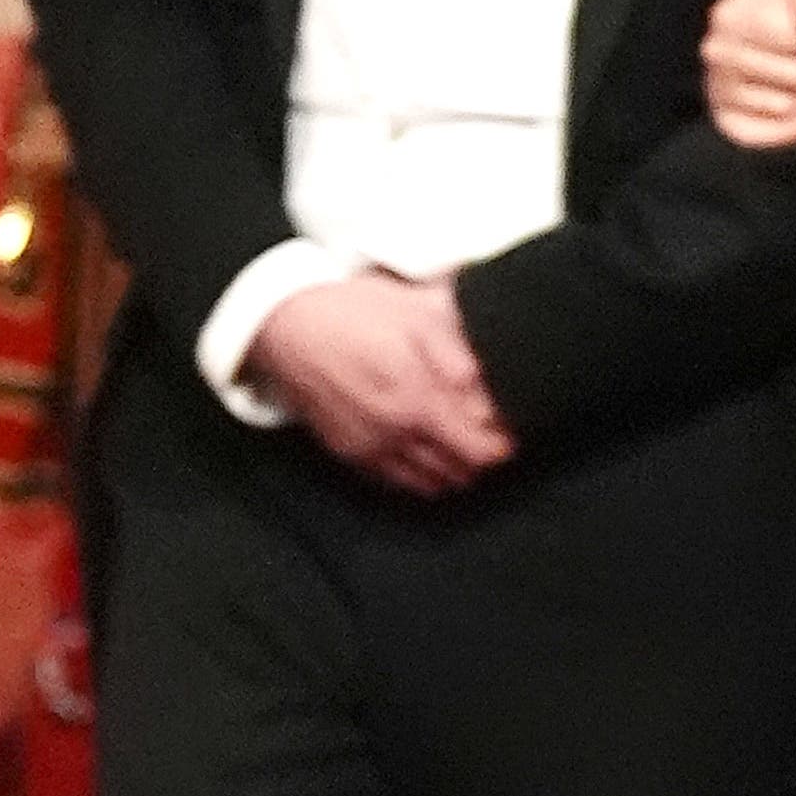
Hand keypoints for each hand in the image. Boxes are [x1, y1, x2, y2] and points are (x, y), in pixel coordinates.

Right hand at [245, 273, 513, 496]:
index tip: (511, 430)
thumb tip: (495, 391)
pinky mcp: (346, 451)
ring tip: (463, 443)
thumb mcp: (421, 316)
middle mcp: (394, 435)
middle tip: (493, 436)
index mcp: (419, 402)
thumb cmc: (356, 312)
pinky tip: (428, 451)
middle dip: (483, 460)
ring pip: (428, 483)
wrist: (284, 324)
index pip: (480, 453)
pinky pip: (395, 481)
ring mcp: (368, 448)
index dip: (503, 446)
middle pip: (459, 473)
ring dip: (453, 470)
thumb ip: (463, 357)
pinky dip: (419, 474)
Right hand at [703, 0, 795, 147]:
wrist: (763, 19)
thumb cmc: (789, 2)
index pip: (792, 41)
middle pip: (795, 77)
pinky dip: (789, 131)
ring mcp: (718, 86)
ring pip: (785, 105)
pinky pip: (756, 135)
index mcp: (730, 18)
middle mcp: (717, 54)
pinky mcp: (726, 117)